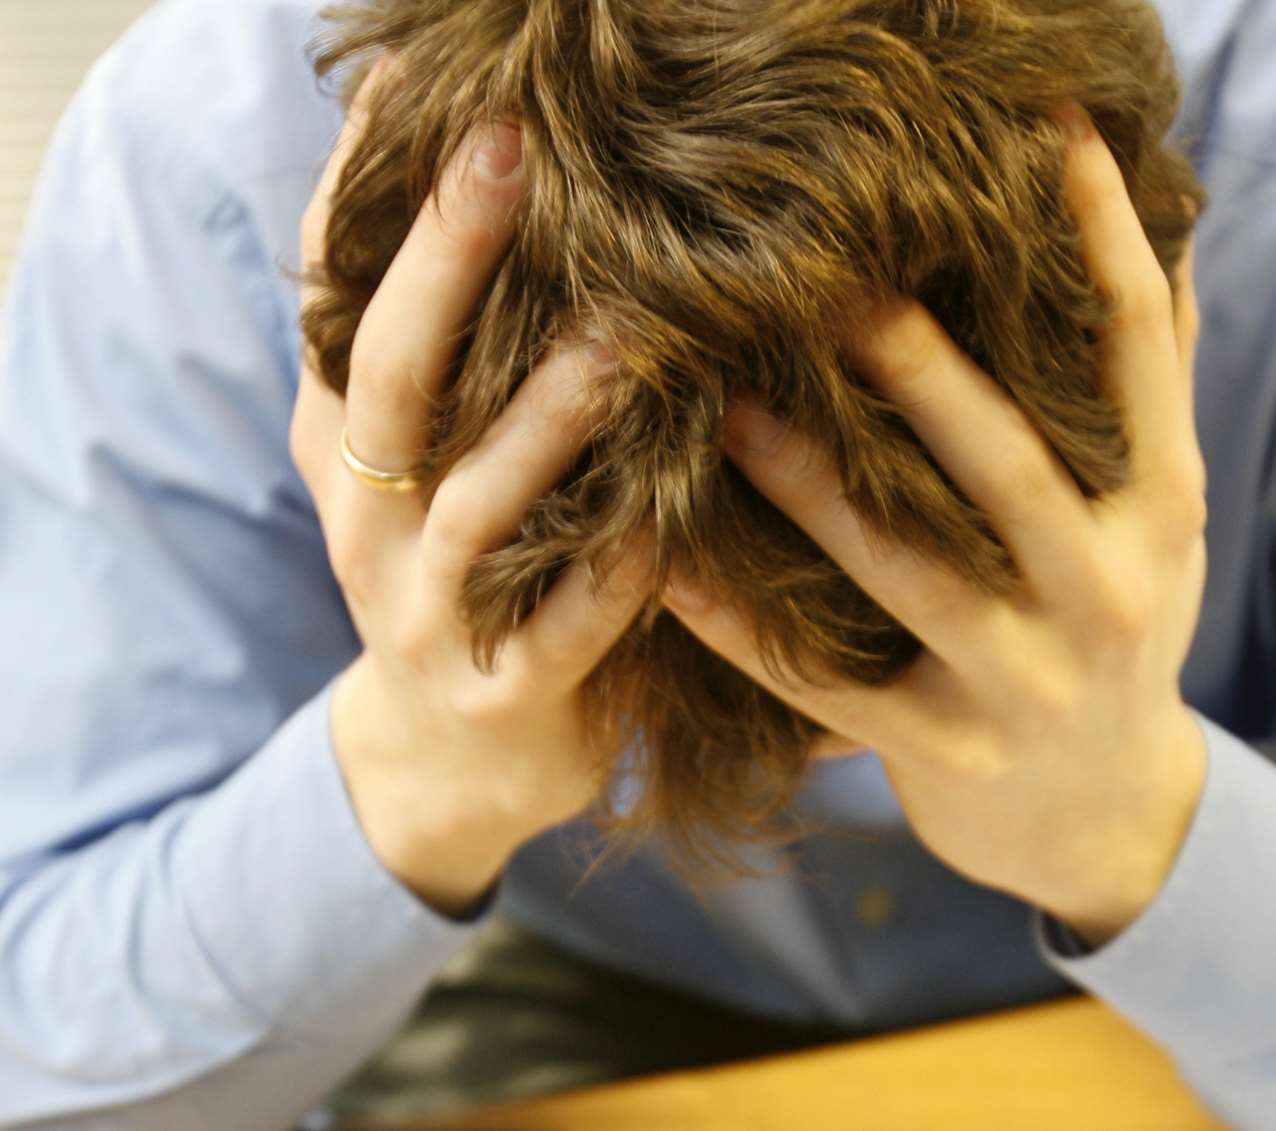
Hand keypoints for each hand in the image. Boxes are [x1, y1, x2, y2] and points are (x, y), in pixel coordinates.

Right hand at [290, 61, 652, 915]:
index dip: (374, 203)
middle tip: (509, 152)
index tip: (426, 94)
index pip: (345, 306)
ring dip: (546, 422)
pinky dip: (609, 581)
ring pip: (479, 506)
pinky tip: (660, 529)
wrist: (448, 760)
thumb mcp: (415, 468)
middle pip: (396, 377)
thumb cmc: (460, 575)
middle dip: (446, 260)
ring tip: (620, 342)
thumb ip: (435, 360)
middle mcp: (371, 521)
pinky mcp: (501, 695)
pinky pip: (558, 634)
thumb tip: (458, 197)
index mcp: (351, 451)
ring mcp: (426, 614)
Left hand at [662, 106, 1208, 947]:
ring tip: (721, 405)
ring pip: (908, 571)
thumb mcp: (1161, 514)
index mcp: (1163, 505)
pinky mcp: (949, 753)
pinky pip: (829, 686)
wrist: (1106, 814)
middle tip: (828, 274)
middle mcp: (1107, 588)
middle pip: (1009, 460)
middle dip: (919, 367)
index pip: (1135, 348)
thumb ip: (1153, 383)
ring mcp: (1028, 679)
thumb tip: (1165, 225)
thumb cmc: (1120, 623)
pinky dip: (745, 631)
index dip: (1100, 234)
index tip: (1048, 127)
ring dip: (810, 486)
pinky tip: (667, 569)